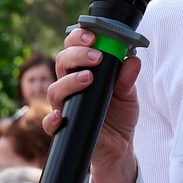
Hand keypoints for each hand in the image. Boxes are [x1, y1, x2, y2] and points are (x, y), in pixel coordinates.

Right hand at [43, 30, 143, 182]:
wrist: (120, 145)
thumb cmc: (119, 114)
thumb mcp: (129, 94)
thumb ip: (128, 78)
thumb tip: (133, 60)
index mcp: (83, 70)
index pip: (73, 47)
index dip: (78, 38)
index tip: (92, 36)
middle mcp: (70, 85)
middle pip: (62, 62)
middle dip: (76, 54)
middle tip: (96, 56)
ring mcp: (66, 105)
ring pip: (55, 88)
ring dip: (70, 80)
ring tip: (88, 78)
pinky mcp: (64, 127)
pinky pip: (49, 123)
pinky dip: (51, 119)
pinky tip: (59, 116)